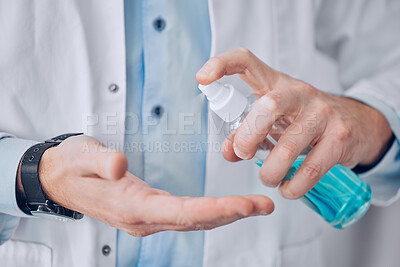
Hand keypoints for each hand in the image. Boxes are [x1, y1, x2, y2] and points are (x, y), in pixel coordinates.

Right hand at [17, 135, 273, 235]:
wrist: (58, 178)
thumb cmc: (72, 166)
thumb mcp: (81, 155)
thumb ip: (100, 160)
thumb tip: (119, 165)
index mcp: (130, 206)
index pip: (180, 212)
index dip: (214, 209)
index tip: (243, 204)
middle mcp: (142, 218)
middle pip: (195, 220)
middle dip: (231, 213)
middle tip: (263, 205)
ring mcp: (147, 218)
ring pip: (194, 221)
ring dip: (226, 215)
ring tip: (256, 206)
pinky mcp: (150, 211)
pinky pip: (187, 216)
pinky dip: (211, 212)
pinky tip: (227, 207)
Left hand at [197, 48, 393, 199]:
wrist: (356, 123)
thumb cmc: (303, 120)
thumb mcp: (273, 119)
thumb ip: (245, 134)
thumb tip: (229, 152)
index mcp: (275, 83)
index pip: (247, 61)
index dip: (222, 64)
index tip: (203, 79)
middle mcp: (299, 93)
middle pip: (268, 107)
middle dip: (248, 137)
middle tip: (243, 154)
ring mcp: (322, 113)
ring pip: (289, 146)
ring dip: (270, 172)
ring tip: (269, 178)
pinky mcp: (340, 137)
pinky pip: (311, 169)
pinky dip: (293, 186)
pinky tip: (288, 188)